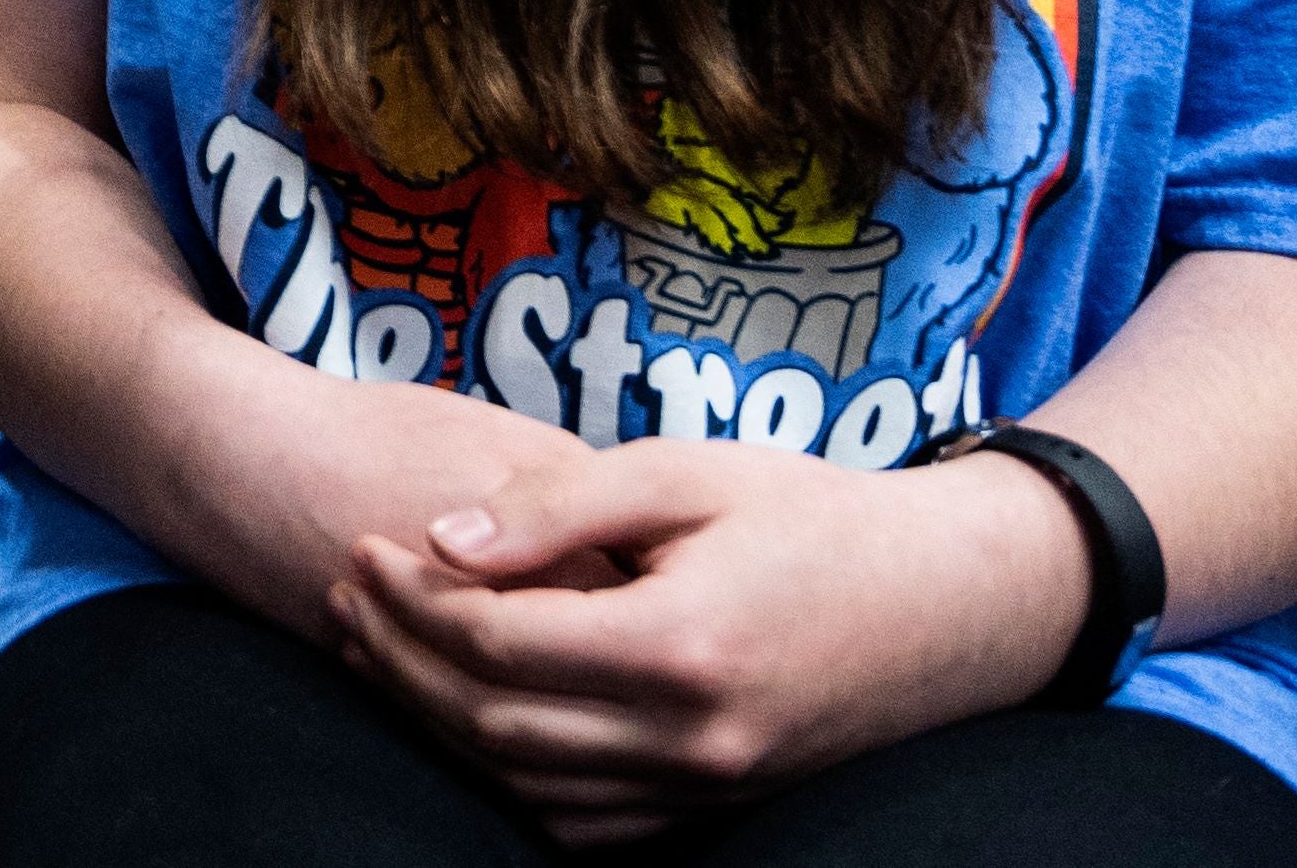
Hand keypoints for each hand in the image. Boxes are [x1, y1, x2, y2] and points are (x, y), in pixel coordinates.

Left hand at [322, 439, 1079, 844]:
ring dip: (436, 720)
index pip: (496, 642)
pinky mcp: (713, 809)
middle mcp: (690, 739)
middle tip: (350, 594)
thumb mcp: (685, 473)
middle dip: (401, 659)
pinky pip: (581, 822)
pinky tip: (463, 719)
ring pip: (524, 783)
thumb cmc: (811, 514)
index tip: (365, 548)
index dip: (411, 601)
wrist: (945, 603)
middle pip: (492, 723)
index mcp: (681, 645)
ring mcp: (704, 789)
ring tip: (380, 647)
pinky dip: (506, 780)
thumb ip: (557, 506)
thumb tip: (438, 540)